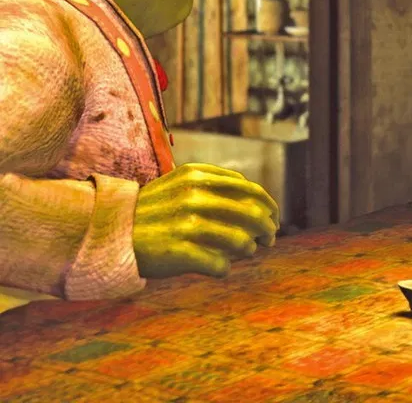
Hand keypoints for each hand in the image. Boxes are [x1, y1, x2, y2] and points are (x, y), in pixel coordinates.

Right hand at [133, 163, 279, 278]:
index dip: (267, 205)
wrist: (105, 232)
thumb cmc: (150, 212)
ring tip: (246, 252)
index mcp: (198, 176)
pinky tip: (218, 267)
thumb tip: (259, 204)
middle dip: (268, 228)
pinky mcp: (180, 252)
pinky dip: (223, 268)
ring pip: (242, 242)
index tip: (272, 217)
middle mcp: (195, 196)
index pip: (250, 190)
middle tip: (270, 238)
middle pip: (253, 214)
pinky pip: (220, 266)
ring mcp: (188, 224)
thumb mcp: (180, 185)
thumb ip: (215, 187)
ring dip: (249, 249)